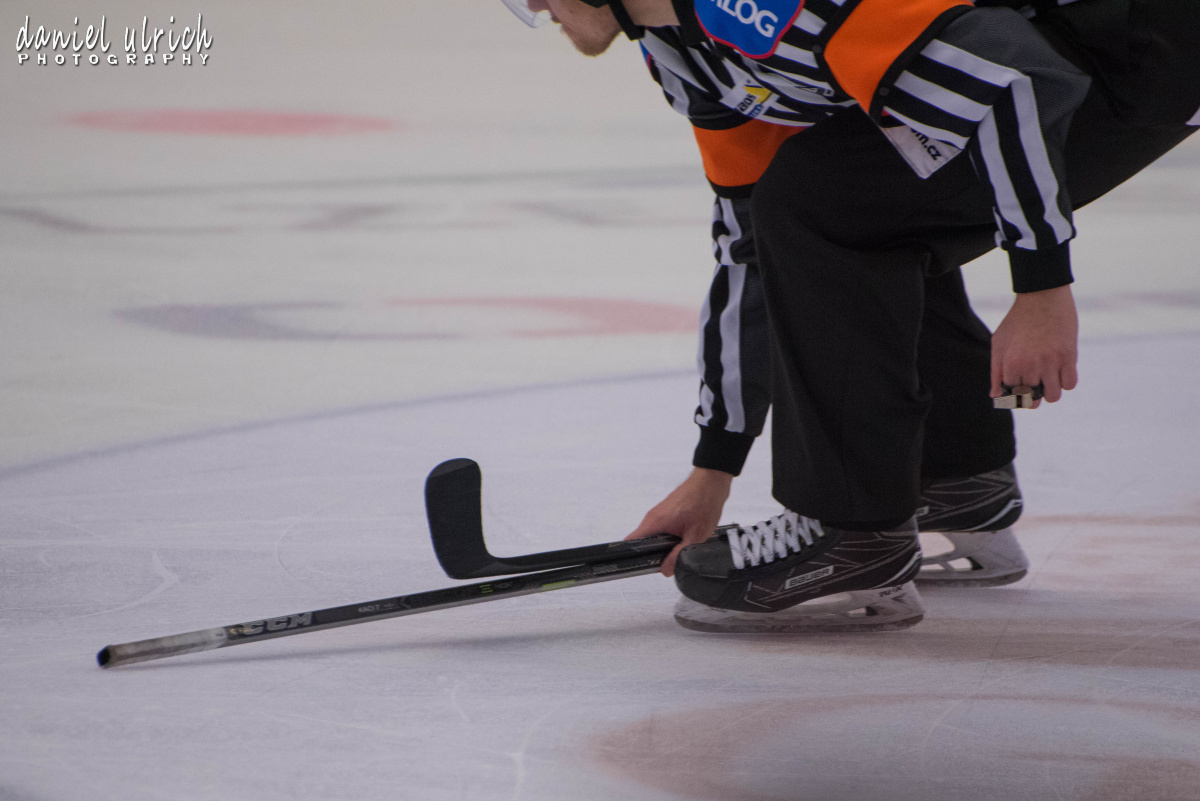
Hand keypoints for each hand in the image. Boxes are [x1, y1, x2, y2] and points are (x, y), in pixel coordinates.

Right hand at [626, 467, 732, 575]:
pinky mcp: (667, 512)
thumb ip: (678, 556)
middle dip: (655, 554)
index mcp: (654, 523)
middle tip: (671, 560)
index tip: (644, 566)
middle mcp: (653, 517)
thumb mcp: (694, 537)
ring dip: (666, 545)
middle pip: (644, 542)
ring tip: (682, 546)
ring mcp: (660, 514)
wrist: (712, 482)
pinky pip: (663, 529)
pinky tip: (686, 537)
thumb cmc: (704, 503)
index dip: (635, 557)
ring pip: (655, 536)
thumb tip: (665, 570)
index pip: (631, 542)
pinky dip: (672, 536)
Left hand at [990, 285, 1078, 405]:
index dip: (1015, 394)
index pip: (1012, 396)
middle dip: (1032, 397)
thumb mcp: (999, 343)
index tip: (1019, 389)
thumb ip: (996, 372)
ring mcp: (1051, 362)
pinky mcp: (1069, 356)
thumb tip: (995, 396)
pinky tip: (1059, 371)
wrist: (1042, 296)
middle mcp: (1031, 366)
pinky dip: (1065, 382)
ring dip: (1050, 391)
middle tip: (1033, 386)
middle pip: (1032, 401)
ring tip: (1046, 378)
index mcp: (1011, 363)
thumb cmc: (1017, 320)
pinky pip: (1070, 384)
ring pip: (1053, 396)